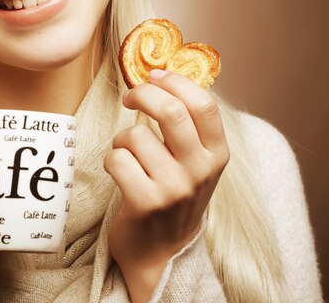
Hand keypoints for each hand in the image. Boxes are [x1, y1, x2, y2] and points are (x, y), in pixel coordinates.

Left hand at [103, 70, 229, 301]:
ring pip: (135, 134)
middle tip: (130, 97)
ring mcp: (173, 188)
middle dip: (142, 93)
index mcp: (217, 154)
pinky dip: (111, 159)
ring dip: (122, 139)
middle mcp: (200, 171)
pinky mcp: (145, 202)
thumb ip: (187, 126)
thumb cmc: (173, 194)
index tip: (155, 75)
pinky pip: (116, 158)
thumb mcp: (194, 161)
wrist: (161, 251)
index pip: (204, 104)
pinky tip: (120, 172)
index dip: (176, 81)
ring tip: (129, 154)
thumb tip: (162, 75)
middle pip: (170, 110)